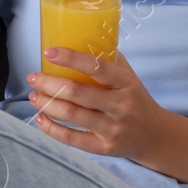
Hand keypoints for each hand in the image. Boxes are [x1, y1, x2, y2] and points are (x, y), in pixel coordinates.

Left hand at [28, 49, 169, 158]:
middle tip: (33, 77)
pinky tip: (39, 118)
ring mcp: (112, 129)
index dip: (70, 58)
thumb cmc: (135, 100)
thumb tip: (77, 39)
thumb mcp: (129, 77)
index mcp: (127, 83)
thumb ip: (108, 60)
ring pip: (72, 114)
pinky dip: (51, 128)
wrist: (155, 136)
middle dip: (49, 83)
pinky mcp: (104, 148)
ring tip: (33, 96)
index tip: (49, 53)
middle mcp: (121, 106)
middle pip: (77, 92)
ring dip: (46, 103)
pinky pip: (72, 138)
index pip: (97, 67)